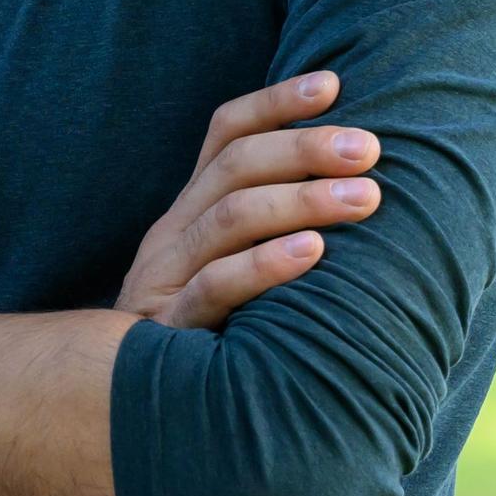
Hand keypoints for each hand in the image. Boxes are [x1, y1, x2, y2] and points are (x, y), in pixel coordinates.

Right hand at [115, 71, 379, 329]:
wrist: (125, 413)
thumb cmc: (206, 338)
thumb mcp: (226, 272)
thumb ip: (269, 231)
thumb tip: (357, 185)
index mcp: (188, 212)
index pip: (225, 135)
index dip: (274, 102)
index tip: (333, 82)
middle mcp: (172, 235)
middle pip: (234, 167)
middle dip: (304, 148)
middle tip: (370, 148)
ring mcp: (166, 280)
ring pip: (229, 218)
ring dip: (301, 200)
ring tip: (365, 198)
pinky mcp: (169, 332)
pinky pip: (215, 288)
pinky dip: (265, 265)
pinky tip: (313, 253)